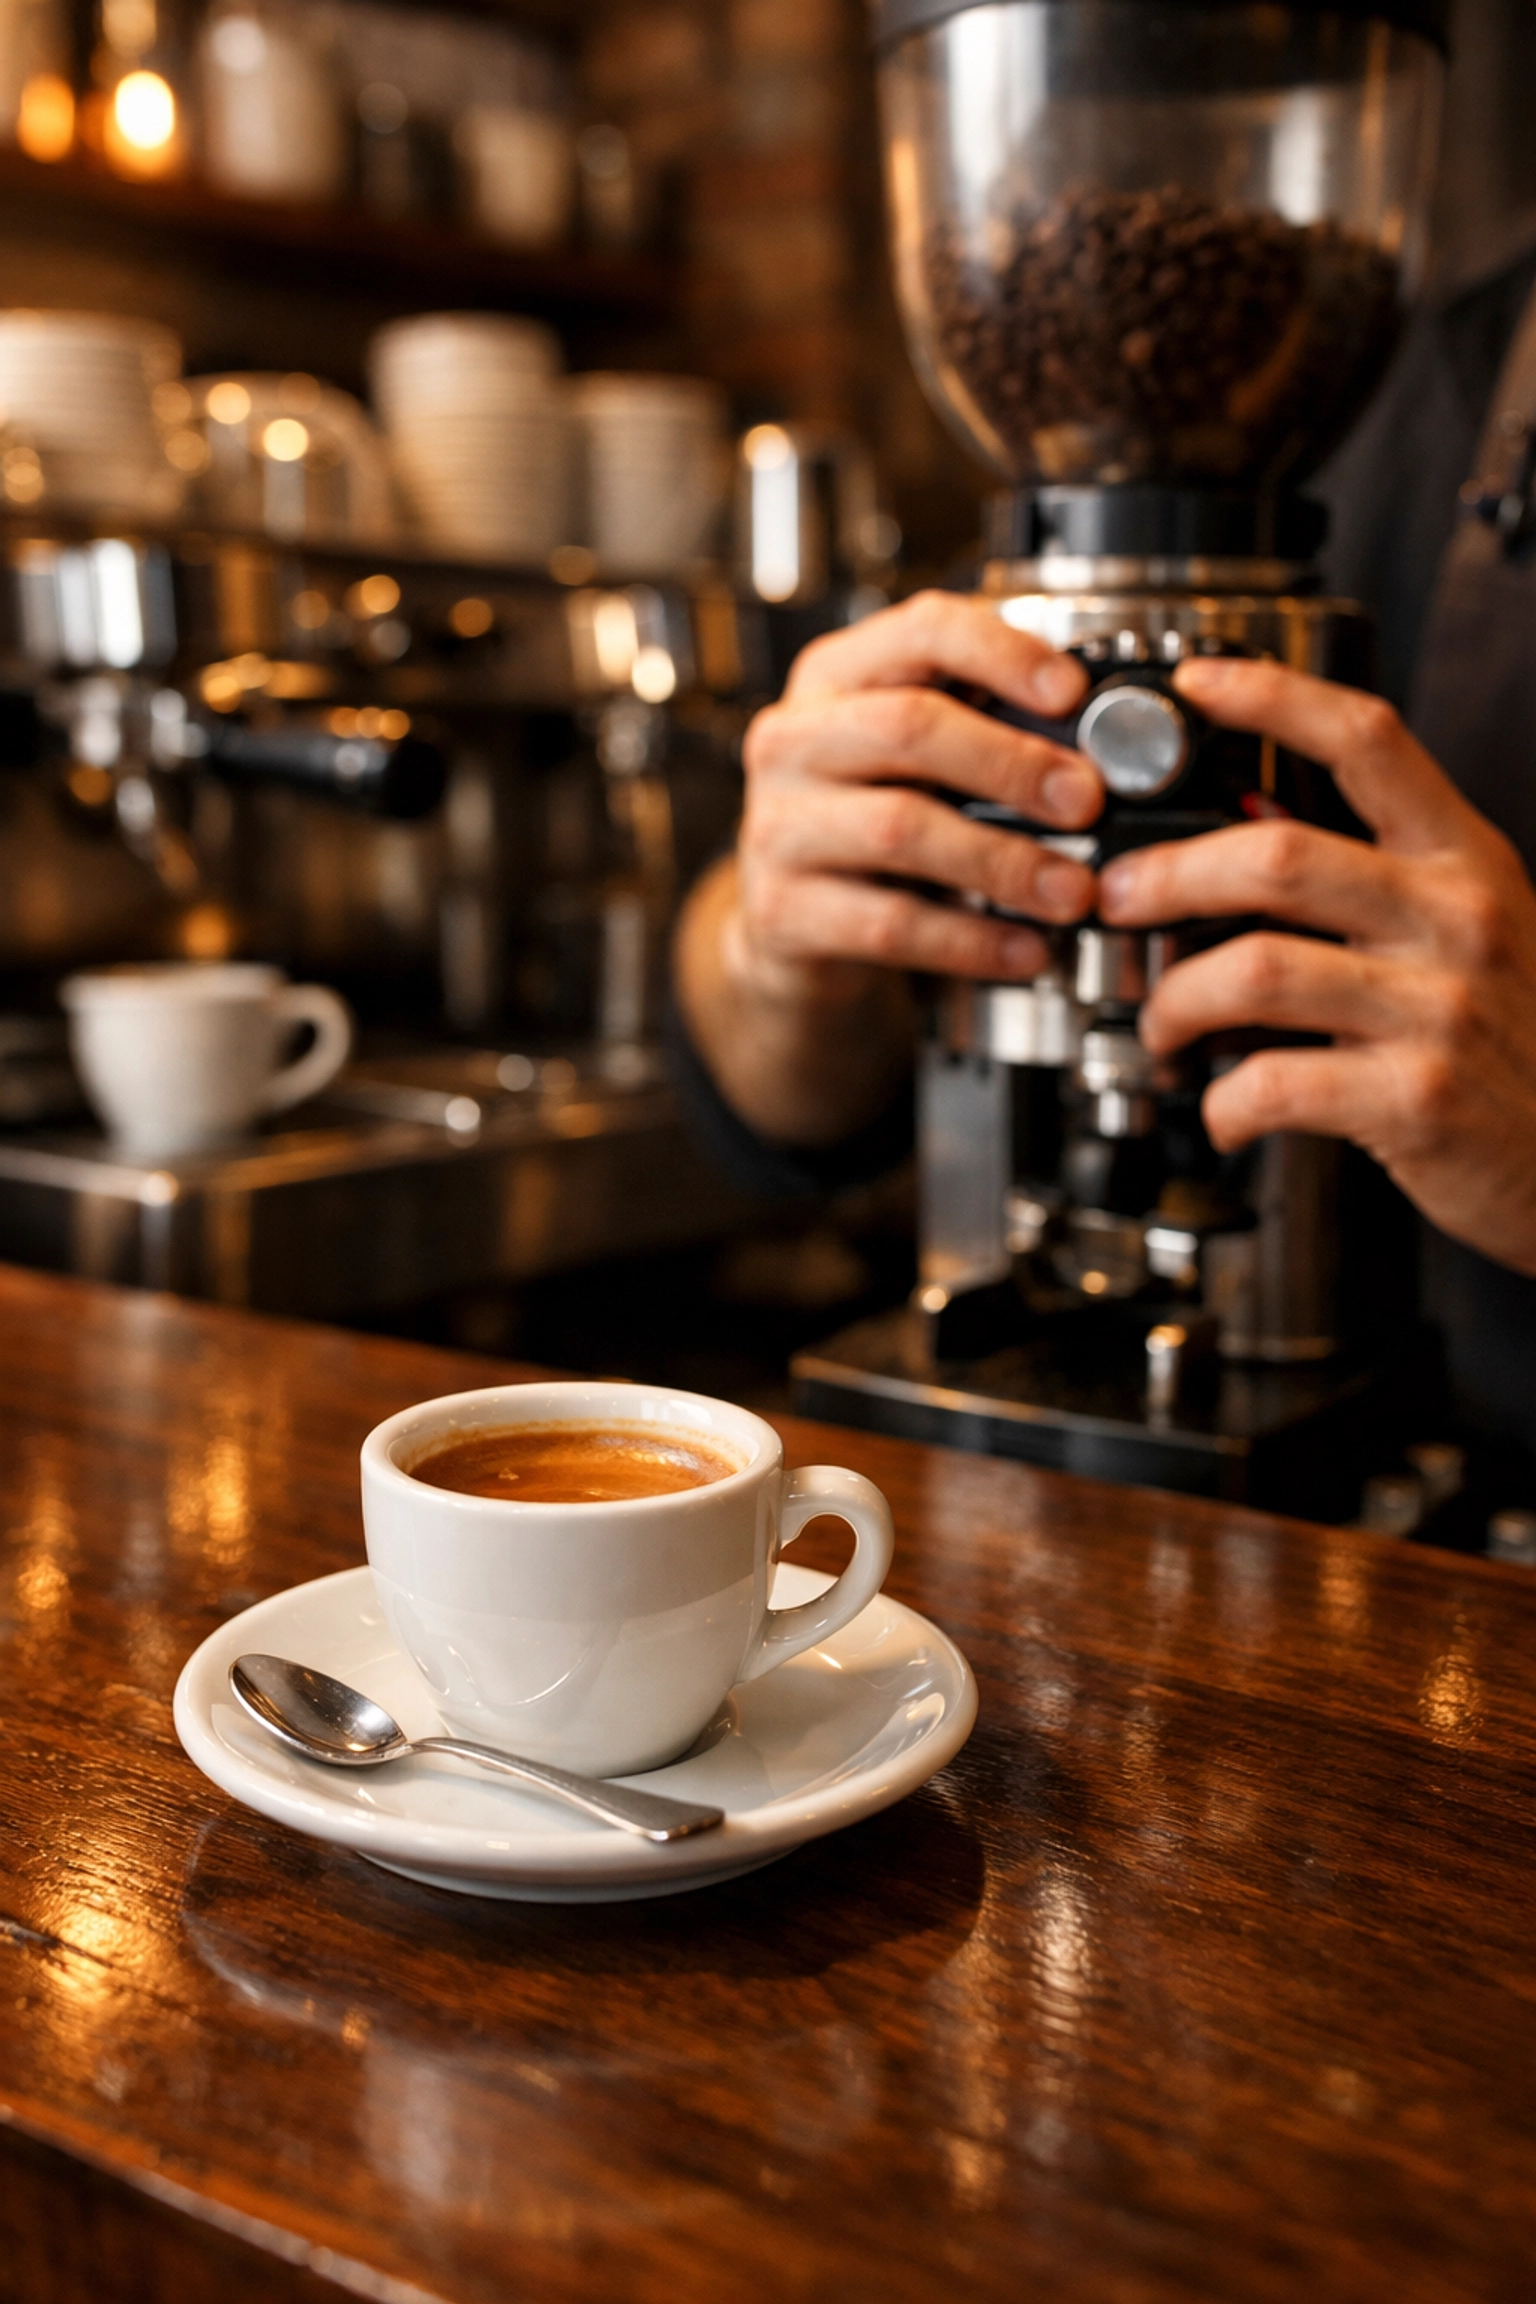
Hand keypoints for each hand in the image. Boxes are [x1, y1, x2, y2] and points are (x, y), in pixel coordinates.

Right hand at [737, 590, 1099, 996]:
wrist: (791, 924)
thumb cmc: (870, 821)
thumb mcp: (913, 757)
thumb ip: (982, 728)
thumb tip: (1104, 746)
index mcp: (835, 677)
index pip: (920, 630)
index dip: (1002, 655)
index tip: (1072, 693)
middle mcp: (794, 740)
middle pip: (908, 729)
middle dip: (1012, 764)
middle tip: (1086, 801)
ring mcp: (779, 826)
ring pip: (901, 830)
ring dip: (1004, 861)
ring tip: (1072, 890)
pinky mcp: (784, 910)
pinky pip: (892, 924)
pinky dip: (972, 939)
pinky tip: (1025, 948)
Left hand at [1098, 658, 1535, 1277]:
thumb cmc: (1509, 1043)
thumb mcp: (1465, 930)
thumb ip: (1372, 877)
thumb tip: (1243, 827)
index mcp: (1463, 860)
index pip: (1368, 741)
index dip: (1273, 698)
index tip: (1196, 683)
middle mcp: (1457, 919)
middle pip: (1278, 856)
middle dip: (1169, 876)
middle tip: (1120, 899)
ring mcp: (1439, 1010)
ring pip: (1258, 970)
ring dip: (1177, 1000)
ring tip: (1165, 1024)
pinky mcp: (1415, 1100)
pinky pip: (1274, 1083)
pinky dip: (1220, 1101)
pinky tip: (1221, 1107)